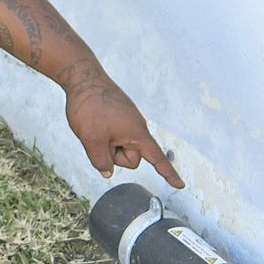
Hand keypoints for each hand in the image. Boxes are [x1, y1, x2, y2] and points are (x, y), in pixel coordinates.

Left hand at [61, 60, 184, 188]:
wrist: (82, 77)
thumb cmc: (90, 107)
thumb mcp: (91, 140)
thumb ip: (101, 162)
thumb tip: (107, 172)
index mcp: (137, 134)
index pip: (157, 159)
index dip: (168, 174)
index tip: (181, 185)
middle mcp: (136, 127)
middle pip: (130, 158)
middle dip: (113, 155)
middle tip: (98, 137)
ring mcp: (127, 121)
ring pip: (119, 147)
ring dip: (106, 144)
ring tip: (94, 126)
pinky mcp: (119, 116)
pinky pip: (113, 135)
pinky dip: (103, 134)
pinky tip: (93, 121)